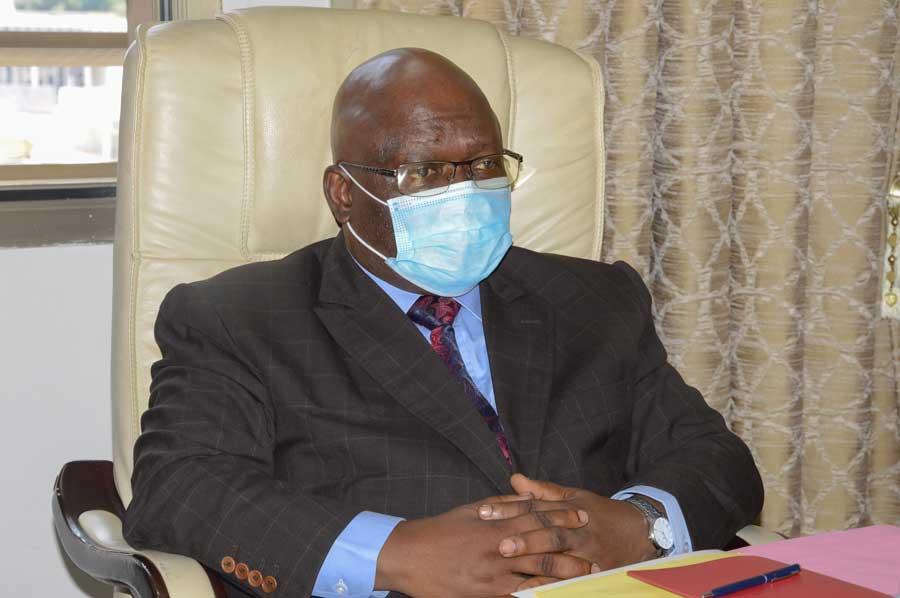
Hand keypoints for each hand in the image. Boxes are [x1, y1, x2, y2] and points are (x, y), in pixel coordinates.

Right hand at [375, 493, 595, 596]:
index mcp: (496, 524)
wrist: (411, 555)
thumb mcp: (471, 510)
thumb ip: (501, 505)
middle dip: (571, 548)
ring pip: (537, 573)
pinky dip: (539, 593)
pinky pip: (520, 593)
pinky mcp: (487, 593)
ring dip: (564, 575)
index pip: (537, 517)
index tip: (581, 516)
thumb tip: (525, 496)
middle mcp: (499, 548)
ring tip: (584, 576)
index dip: (562, 516)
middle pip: (544, 546)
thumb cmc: (441, 530)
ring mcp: (495, 572)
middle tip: (593, 550)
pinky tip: (554, 594)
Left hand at [478, 474, 658, 585]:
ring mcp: (588, 554)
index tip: (484, 512)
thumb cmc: (599, 512)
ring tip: (514, 574)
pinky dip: (553, 588)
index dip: (509, 509)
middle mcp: (579, 531)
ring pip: (561, 561)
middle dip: (525, 541)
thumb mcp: (573, 496)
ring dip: (537, 568)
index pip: (535, 507)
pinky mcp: (595, 573)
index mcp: (569, 508)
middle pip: (550, 535)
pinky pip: (572, 583)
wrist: (639, 531)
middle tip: (500, 545)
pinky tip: (532, 592)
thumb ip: (543, 491)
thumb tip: (515, 478)